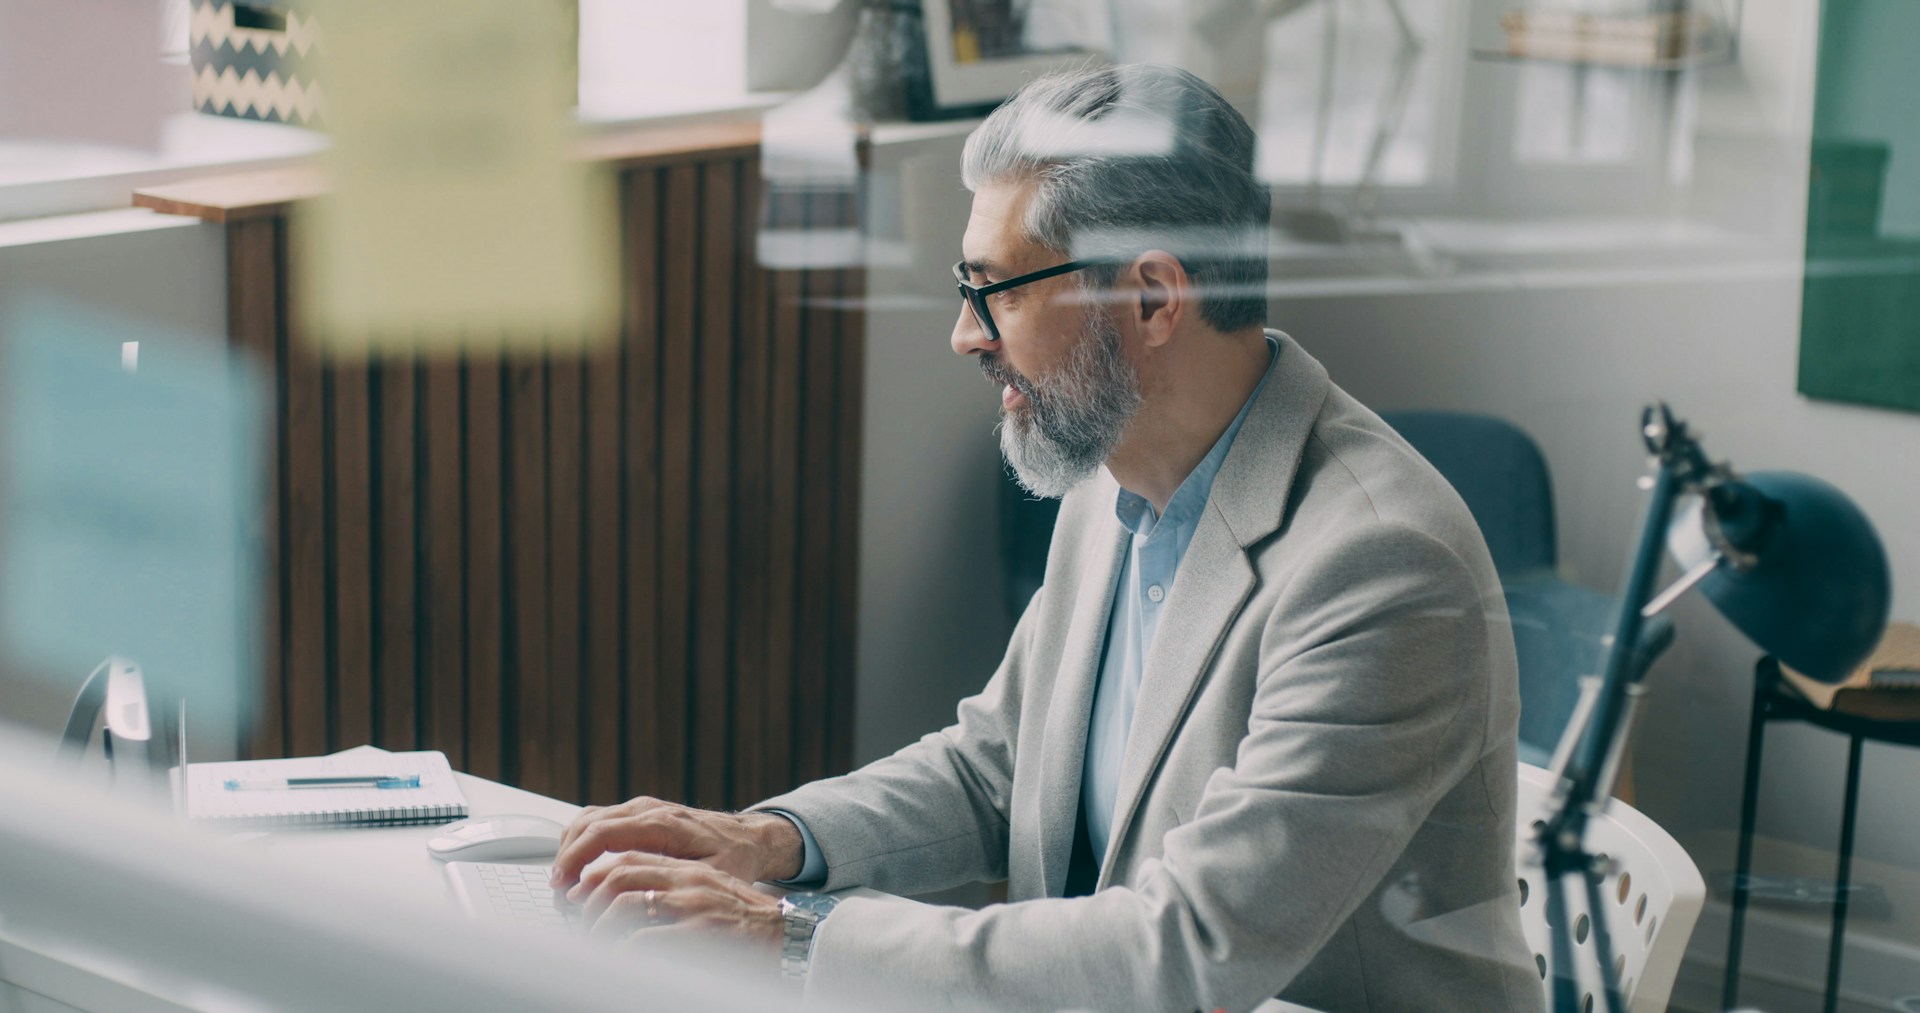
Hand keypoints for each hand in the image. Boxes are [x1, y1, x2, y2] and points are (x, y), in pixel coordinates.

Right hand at [548, 797, 803, 890]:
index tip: (562, 884)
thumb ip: (672, 882)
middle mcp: (648, 809)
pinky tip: (579, 866)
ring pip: (589, 818)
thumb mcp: (708, 876)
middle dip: (566, 856)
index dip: (576, 858)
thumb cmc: (733, 858)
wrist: (749, 837)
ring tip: (564, 881)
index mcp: (663, 823)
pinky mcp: (640, 813)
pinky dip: (582, 839)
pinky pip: (599, 819)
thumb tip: (633, 898)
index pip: (603, 832)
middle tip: (558, 890)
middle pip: (588, 822)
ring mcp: (642, 808)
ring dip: (570, 847)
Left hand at [567, 851, 783, 949]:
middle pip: (622, 872)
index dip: (596, 872)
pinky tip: (617, 959)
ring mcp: (694, 904)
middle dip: (589, 897)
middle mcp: (689, 880)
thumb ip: (674, 893)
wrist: (791, 935)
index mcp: (689, 869)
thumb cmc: (747, 921)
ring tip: (593, 943)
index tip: (577, 892)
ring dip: (600, 924)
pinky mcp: (700, 932)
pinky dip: (622, 950)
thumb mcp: (709, 895)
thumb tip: (627, 903)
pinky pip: (644, 938)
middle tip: (577, 920)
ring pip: (626, 901)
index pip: (632, 855)